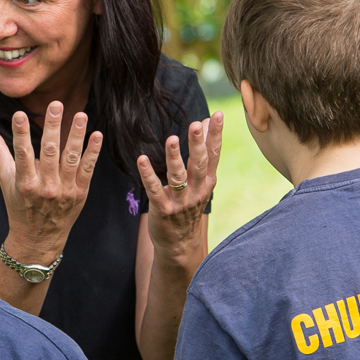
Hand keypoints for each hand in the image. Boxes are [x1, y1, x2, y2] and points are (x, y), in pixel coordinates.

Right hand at [0, 102, 103, 261]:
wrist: (38, 240)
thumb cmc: (19, 207)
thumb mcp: (6, 182)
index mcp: (24, 183)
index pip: (21, 153)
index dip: (20, 133)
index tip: (20, 114)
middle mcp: (44, 187)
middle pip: (49, 152)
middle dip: (52, 127)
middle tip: (56, 105)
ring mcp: (64, 191)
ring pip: (70, 159)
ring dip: (76, 136)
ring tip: (81, 115)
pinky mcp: (79, 194)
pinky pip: (87, 170)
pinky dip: (92, 153)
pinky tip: (97, 135)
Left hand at [138, 113, 222, 260]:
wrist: (180, 243)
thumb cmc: (189, 205)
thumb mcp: (201, 180)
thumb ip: (204, 152)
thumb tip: (207, 122)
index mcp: (207, 181)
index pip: (213, 155)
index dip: (215, 135)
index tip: (217, 115)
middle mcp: (196, 190)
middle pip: (198, 164)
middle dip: (197, 144)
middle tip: (196, 125)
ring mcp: (180, 201)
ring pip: (178, 177)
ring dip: (174, 158)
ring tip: (172, 139)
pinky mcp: (163, 209)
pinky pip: (154, 190)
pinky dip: (148, 175)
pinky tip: (142, 160)